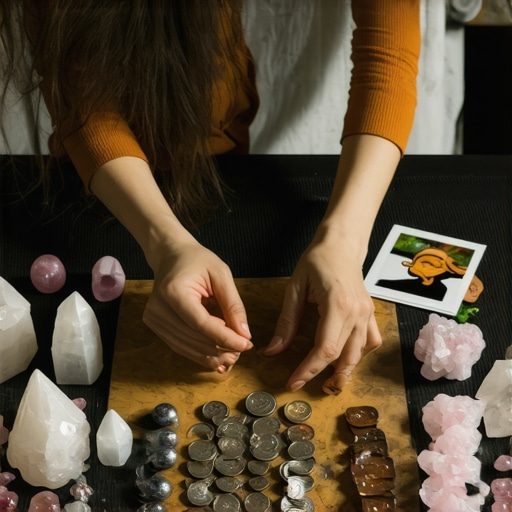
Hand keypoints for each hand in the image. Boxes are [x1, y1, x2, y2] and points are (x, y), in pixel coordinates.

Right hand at [142, 240, 252, 372]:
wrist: (170, 255)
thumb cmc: (197, 260)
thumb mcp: (221, 274)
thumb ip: (233, 304)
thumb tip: (244, 334)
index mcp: (174, 291)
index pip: (202, 324)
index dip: (225, 338)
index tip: (246, 345)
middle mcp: (158, 307)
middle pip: (194, 338)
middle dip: (221, 348)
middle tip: (243, 349)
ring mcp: (153, 317)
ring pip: (187, 347)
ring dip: (211, 355)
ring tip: (232, 355)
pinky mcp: (154, 324)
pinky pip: (179, 345)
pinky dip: (199, 353)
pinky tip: (216, 355)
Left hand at [262, 234, 381, 393]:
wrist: (341, 245)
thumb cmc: (317, 261)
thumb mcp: (295, 289)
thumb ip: (286, 322)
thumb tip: (273, 350)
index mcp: (337, 305)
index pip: (325, 349)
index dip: (308, 370)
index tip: (293, 382)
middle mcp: (357, 313)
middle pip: (343, 357)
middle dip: (324, 376)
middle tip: (305, 386)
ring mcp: (367, 314)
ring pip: (360, 354)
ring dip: (344, 371)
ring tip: (326, 381)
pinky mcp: (370, 313)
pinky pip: (371, 342)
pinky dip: (360, 355)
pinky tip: (346, 357)